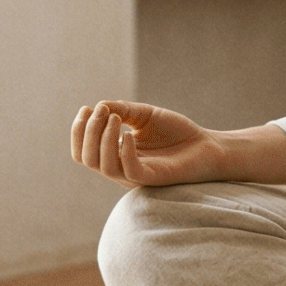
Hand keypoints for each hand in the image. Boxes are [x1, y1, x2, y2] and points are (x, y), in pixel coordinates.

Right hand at [68, 100, 220, 189]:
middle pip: (86, 158)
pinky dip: (124, 151)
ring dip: (103, 138)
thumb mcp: (145, 115)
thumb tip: (99, 106)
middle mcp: (120, 168)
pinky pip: (129, 170)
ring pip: (103, 166)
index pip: (82, 151)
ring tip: (115, 117)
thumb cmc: (176, 132)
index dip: (78, 131)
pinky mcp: (152, 179)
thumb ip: (122, 110)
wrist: (207, 145)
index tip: (87, 108)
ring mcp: (135, 175)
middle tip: (101, 111)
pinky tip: (129, 133)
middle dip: (87, 132)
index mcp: (114, 155)